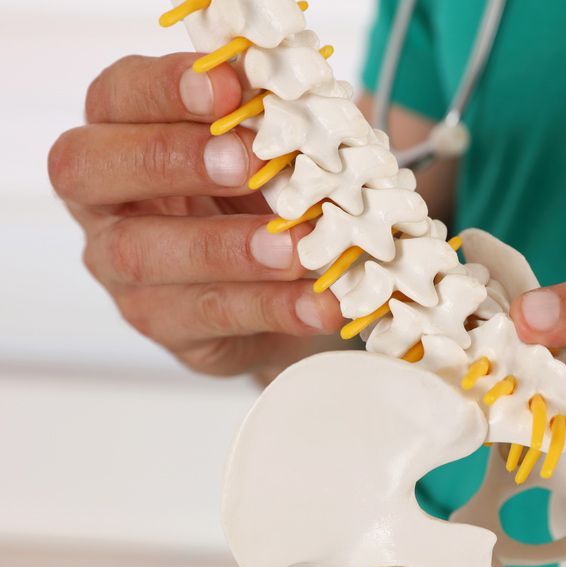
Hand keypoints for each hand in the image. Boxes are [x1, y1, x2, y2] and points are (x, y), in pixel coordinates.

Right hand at [49, 54, 343, 378]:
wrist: (283, 291)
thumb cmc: (265, 197)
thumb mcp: (271, 151)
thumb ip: (270, 122)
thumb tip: (309, 97)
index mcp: (120, 132)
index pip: (117, 96)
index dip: (164, 88)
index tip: (226, 87)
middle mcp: (104, 200)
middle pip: (92, 170)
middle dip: (172, 159)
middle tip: (247, 162)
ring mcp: (123, 270)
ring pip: (146, 255)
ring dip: (226, 248)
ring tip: (293, 248)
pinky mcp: (165, 326)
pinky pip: (209, 317)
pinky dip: (271, 308)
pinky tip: (319, 302)